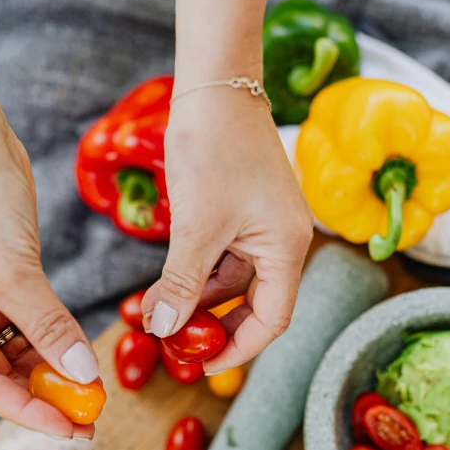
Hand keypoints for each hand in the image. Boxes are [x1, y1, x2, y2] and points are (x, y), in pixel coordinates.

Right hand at [0, 119, 99, 438]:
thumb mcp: (9, 272)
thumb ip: (47, 327)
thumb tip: (82, 373)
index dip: (27, 412)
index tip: (70, 429)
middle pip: (4, 373)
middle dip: (46, 394)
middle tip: (90, 414)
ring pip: (21, 349)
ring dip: (55, 368)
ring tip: (91, 388)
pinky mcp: (9, 276)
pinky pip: (32, 320)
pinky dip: (56, 337)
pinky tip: (80, 351)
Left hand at [142, 87, 312, 371]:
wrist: (215, 83)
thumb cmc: (215, 147)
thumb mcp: (197, 226)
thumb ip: (183, 283)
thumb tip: (163, 329)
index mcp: (287, 249)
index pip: (273, 320)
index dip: (238, 349)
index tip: (202, 366)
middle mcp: (283, 243)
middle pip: (256, 305)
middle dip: (216, 327)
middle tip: (178, 343)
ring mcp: (264, 228)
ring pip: (235, 283)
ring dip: (202, 301)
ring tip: (163, 312)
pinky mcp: (245, 214)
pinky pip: (226, 258)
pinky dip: (200, 274)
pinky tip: (170, 283)